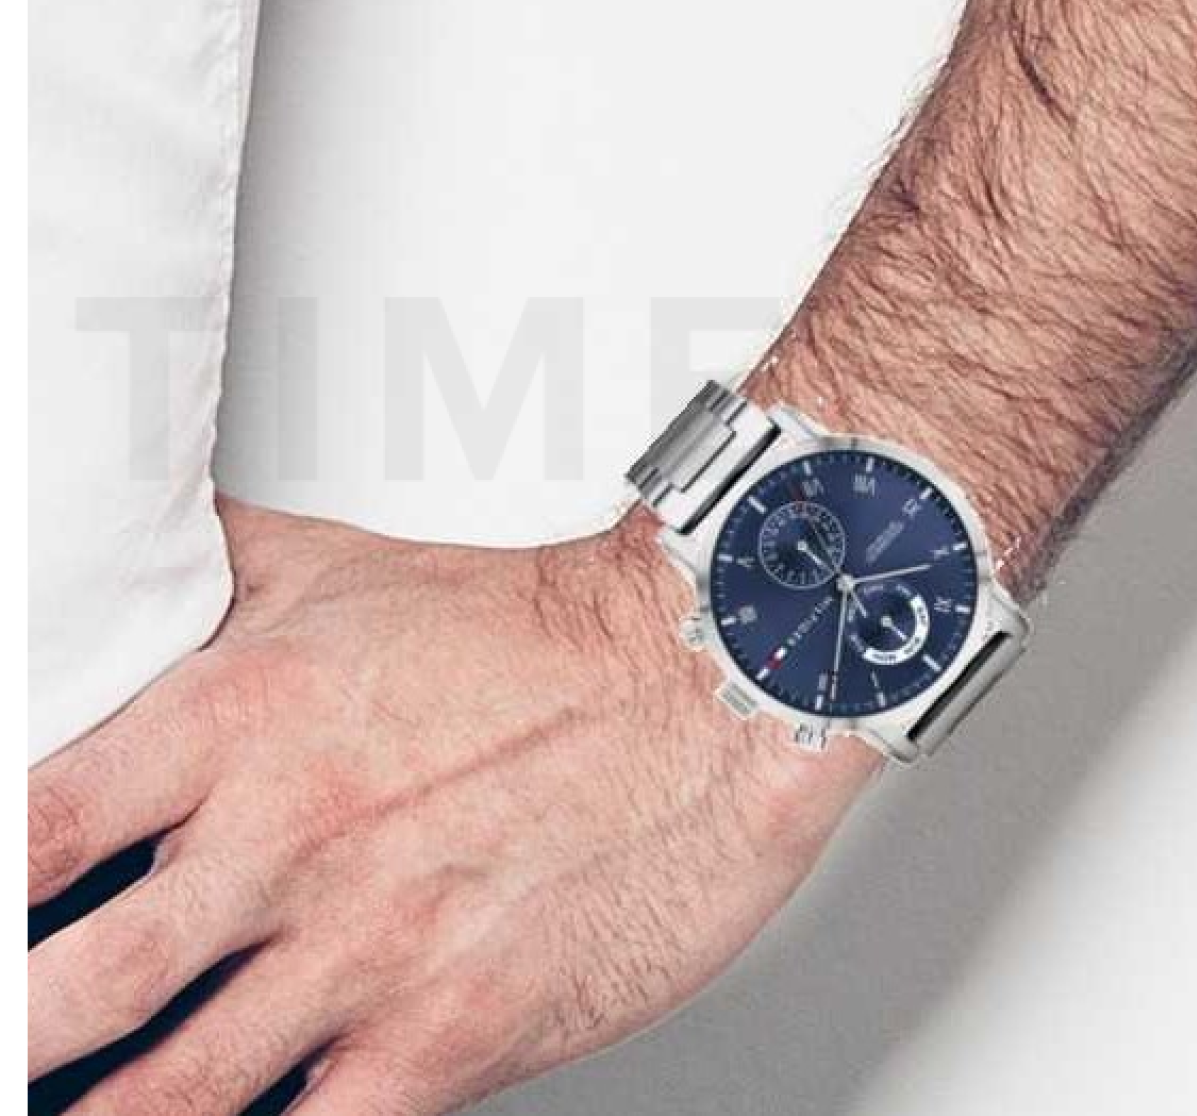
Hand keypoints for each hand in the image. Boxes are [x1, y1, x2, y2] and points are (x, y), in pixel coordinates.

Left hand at [28, 498, 874, 1113]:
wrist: (698, 677)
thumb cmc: (527, 629)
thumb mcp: (342, 567)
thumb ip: (204, 573)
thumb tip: (110, 564)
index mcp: (239, 720)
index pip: (25, 833)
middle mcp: (287, 843)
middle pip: (62, 997)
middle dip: (16, 1037)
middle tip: (12, 1046)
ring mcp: (366, 950)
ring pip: (164, 1100)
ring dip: (98, 1114)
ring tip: (72, 1107)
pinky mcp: (450, 1034)